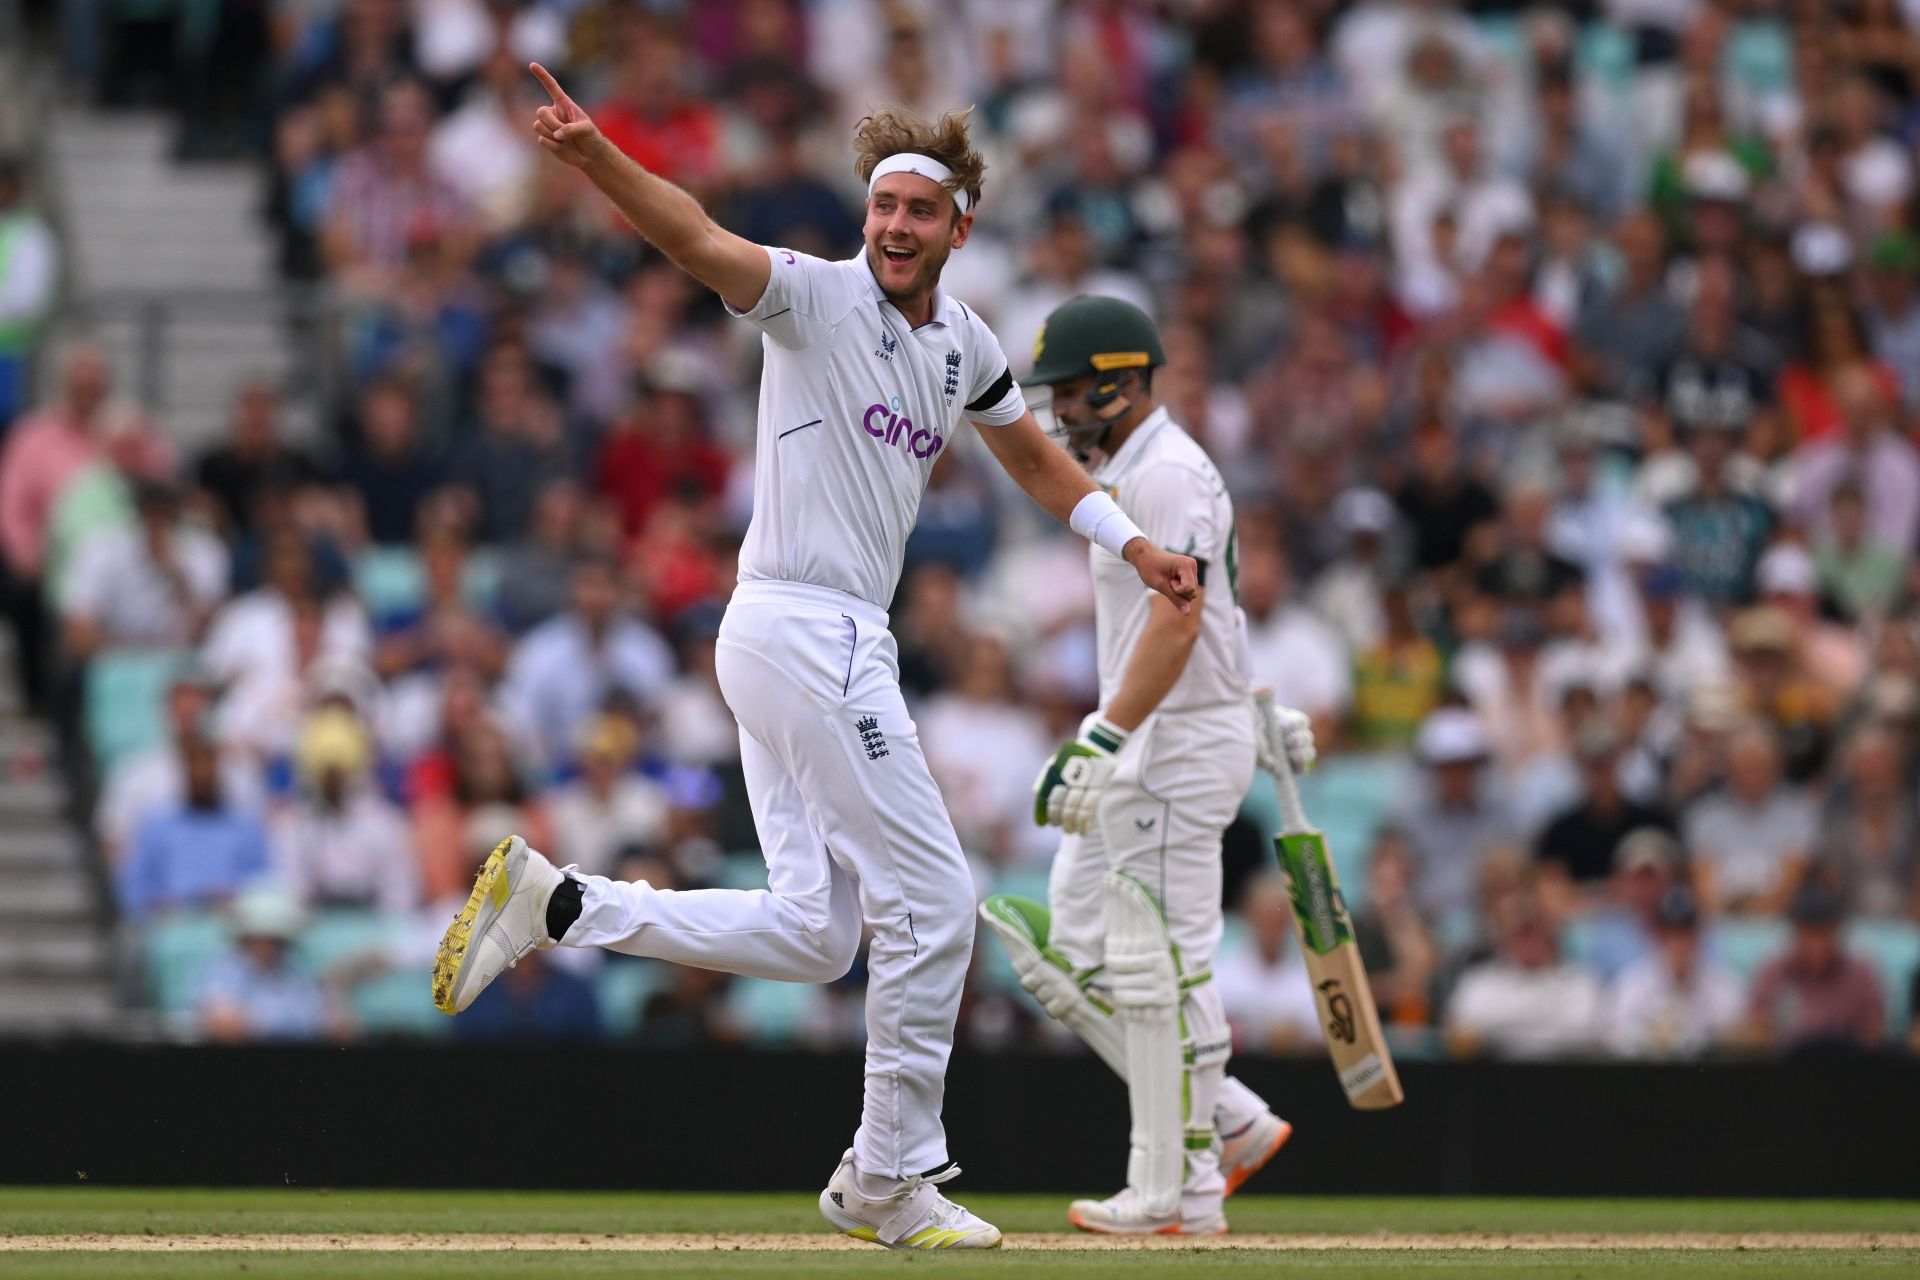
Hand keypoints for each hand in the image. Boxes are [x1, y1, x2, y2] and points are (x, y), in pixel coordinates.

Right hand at [530, 63, 606, 170]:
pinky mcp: (546, 139)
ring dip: (551, 134)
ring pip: (537, 125)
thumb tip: (556, 135)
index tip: (532, 65)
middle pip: (540, 111)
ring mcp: (549, 126)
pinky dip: (553, 145)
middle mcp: (554, 113)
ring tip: (564, 139)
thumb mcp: (587, 129)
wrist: (590, 155)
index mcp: (564, 104)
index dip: (542, 76)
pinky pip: (541, 139)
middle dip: (552, 123)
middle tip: (563, 132)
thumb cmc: (591, 137)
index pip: (551, 87)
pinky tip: (562, 146)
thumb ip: (571, 129)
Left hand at [1033, 713, 1127, 834]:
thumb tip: (1036, 795)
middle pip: (1061, 805)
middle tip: (1059, 826)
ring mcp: (1084, 782)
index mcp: (1056, 771)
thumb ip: (1046, 778)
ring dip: (1072, 824)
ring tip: (1071, 831)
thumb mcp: (1056, 761)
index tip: (1044, 824)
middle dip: (1058, 819)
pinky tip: (1084, 830)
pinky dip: (1086, 822)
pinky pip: (1090, 808)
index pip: (1046, 796)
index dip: (1044, 812)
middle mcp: (1069, 777)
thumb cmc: (1074, 756)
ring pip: (1075, 809)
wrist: (1098, 744)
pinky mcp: (1099, 785)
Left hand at [1124, 539, 1198, 614]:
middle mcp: (1192, 565)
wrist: (1144, 555)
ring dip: (1178, 590)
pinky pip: (1188, 588)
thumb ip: (1176, 599)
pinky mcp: (1189, 572)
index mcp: (1186, 564)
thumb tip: (1187, 612)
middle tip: (1166, 579)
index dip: (1176, 590)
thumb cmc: (1149, 567)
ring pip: (1191, 591)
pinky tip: (1171, 579)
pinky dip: (1179, 587)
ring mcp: (1192, 568)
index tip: (1167, 580)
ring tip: (1167, 579)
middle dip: (1178, 591)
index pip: (1189, 589)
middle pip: (1192, 592)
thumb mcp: (1160, 585)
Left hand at [1253, 690, 1315, 778]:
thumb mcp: (1252, 709)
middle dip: (1299, 740)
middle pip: (1307, 738)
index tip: (1287, 727)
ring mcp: (1296, 751)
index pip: (1301, 721)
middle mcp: (1296, 735)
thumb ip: (1260, 699)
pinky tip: (1293, 767)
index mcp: (1289, 720)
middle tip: (1288, 742)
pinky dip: (1300, 768)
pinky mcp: (1291, 765)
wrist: (1243, 742)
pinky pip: (1302, 768)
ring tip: (1291, 755)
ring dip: (1302, 754)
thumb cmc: (1250, 722)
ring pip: (1309, 752)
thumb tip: (1267, 689)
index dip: (1296, 724)